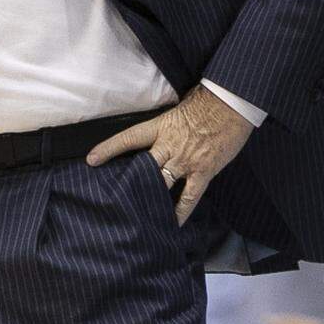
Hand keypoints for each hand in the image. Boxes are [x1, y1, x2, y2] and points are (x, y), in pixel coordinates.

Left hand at [87, 85, 251, 224]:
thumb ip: (166, 123)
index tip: (91, 160)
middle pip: (142, 167)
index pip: (128, 138)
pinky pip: (189, 196)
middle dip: (128, 181)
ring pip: (162, 184)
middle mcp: (169, 146)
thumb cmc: (208, 100)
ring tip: (138, 214)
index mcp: (161, 127)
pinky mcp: (203, 172)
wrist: (232, 102)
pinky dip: (180, 212)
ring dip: (150, 198)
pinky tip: (172, 223)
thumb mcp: (179, 106)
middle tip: (112, 196)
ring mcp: (186, 161)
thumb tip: (159, 129)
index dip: (108, 149)